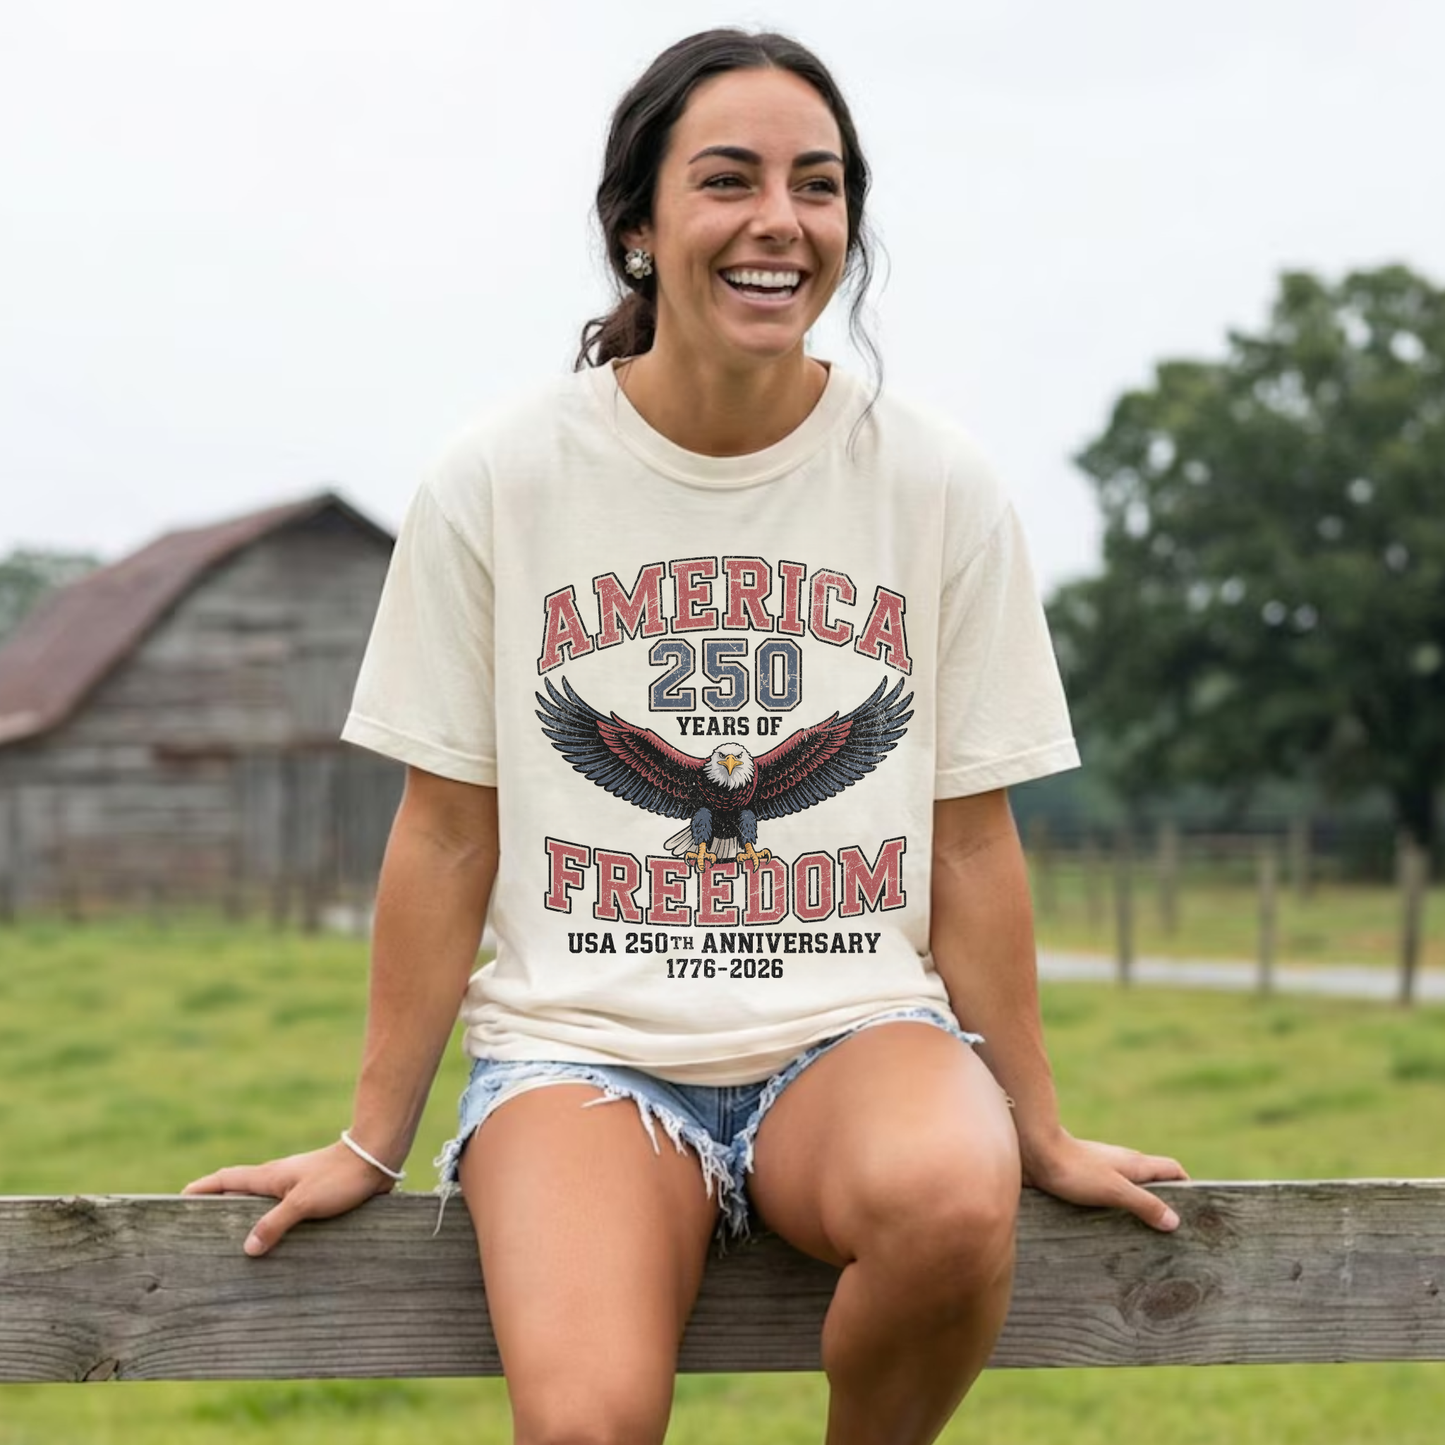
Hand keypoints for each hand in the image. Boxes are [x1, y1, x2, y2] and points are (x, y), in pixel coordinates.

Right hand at [182, 1141, 396, 1255]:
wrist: (375, 1159)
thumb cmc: (339, 1176)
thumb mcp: (303, 1202)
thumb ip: (274, 1224)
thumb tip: (246, 1249)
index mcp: (269, 1176)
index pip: (226, 1179)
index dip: (202, 1187)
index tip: (179, 1196)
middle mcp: (278, 1179)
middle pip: (239, 1191)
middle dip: (217, 1205)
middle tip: (199, 1228)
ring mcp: (296, 1185)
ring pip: (261, 1201)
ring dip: (245, 1216)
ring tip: (232, 1243)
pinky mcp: (313, 1194)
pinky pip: (283, 1209)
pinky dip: (271, 1222)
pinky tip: (276, 1242)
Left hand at [1020, 1130, 1188, 1232]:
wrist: (1034, 1151)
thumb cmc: (1074, 1169)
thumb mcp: (1115, 1190)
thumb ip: (1145, 1204)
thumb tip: (1175, 1221)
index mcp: (1135, 1164)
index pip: (1172, 1169)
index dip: (1187, 1186)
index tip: (1196, 1211)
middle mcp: (1121, 1163)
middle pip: (1152, 1179)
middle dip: (1163, 1200)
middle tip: (1170, 1232)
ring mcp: (1101, 1168)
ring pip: (1128, 1185)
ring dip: (1137, 1204)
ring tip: (1141, 1236)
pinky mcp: (1082, 1176)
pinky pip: (1106, 1191)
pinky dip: (1114, 1205)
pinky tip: (1107, 1225)